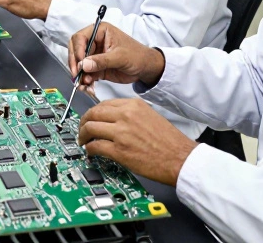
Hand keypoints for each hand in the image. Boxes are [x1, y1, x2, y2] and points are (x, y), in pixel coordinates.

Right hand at [69, 22, 165, 88]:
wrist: (146, 68)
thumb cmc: (137, 56)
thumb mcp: (120, 57)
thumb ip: (101, 61)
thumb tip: (83, 64)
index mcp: (100, 31)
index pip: (80, 38)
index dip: (77, 51)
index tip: (79, 64)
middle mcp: (95, 42)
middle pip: (76, 51)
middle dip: (75, 64)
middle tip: (77, 76)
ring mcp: (94, 55)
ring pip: (79, 64)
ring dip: (79, 75)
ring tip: (84, 85)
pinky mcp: (96, 67)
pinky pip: (85, 74)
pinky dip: (85, 81)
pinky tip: (88, 87)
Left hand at [77, 98, 196, 186]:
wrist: (180, 158)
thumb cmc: (169, 141)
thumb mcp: (150, 116)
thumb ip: (130, 115)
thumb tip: (112, 120)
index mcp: (133, 105)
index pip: (104, 104)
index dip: (93, 113)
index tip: (91, 119)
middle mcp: (125, 115)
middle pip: (93, 113)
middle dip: (83, 122)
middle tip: (82, 130)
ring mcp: (121, 132)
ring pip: (90, 128)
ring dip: (83, 136)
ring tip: (84, 142)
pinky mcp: (119, 150)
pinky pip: (95, 146)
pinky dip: (89, 149)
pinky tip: (91, 153)